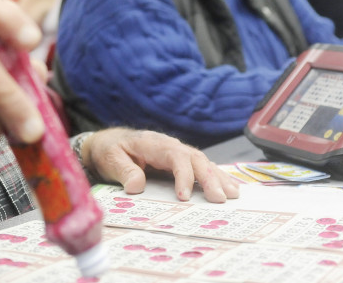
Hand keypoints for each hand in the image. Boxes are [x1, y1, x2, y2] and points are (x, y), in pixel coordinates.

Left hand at [78, 128, 239, 203]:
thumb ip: (124, 171)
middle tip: (220, 199)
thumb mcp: (111, 159)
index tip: (184, 197)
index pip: (175, 156)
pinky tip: (228, 186)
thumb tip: (136, 186)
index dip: (183, 175)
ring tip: (233, 194)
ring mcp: (177, 152)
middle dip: (209, 178)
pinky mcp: (179, 161)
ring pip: (202, 162)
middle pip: (195, 158)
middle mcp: (170, 145)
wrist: (108, 143)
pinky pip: (201, 167)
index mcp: (154, 143)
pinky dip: (215, 176)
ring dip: (218, 177)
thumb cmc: (110, 151)